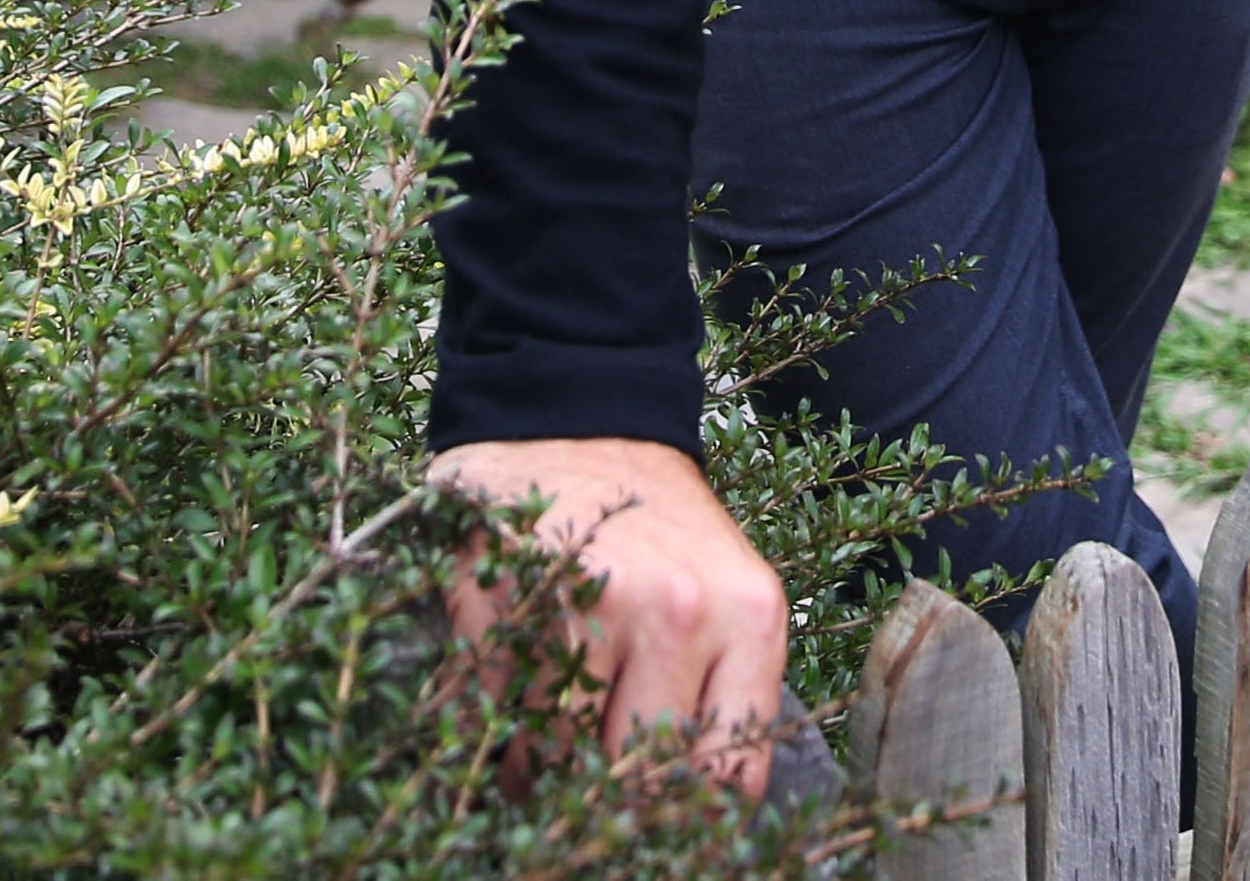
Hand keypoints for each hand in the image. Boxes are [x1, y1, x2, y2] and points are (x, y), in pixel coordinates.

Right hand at [431, 436, 787, 795]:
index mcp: (749, 619)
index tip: (657, 828)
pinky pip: (501, 709)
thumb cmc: (660, 532)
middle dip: (611, 795)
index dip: (685, 824)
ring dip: (544, 769)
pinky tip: (513, 706)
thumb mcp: (727, 602)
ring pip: (560, 751)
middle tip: (594, 795)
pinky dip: (500, 728)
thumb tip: (697, 826)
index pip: (726, 776)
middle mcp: (678, 609)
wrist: (582, 421)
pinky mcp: (514, 588)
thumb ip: (723, 702)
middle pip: (638, 773)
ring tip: (544, 753)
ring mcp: (589, 598)